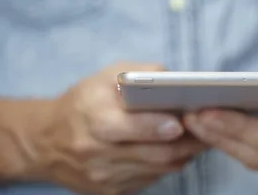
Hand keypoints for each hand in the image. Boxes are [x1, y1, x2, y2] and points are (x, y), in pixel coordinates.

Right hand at [25, 62, 205, 194]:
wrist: (48, 142)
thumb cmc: (84, 101)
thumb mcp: (105, 76)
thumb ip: (140, 74)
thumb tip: (174, 79)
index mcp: (92, 119)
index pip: (126, 127)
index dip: (156, 126)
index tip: (180, 122)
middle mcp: (95, 153)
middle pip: (152, 153)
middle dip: (185, 142)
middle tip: (209, 128)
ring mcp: (103, 177)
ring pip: (158, 169)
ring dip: (184, 153)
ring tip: (202, 135)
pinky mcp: (111, 193)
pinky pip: (151, 179)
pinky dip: (169, 163)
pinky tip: (179, 148)